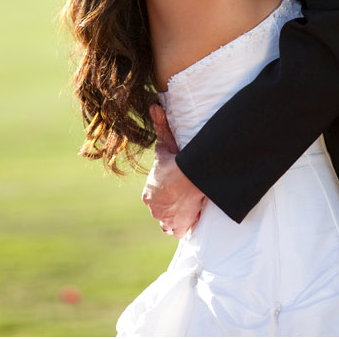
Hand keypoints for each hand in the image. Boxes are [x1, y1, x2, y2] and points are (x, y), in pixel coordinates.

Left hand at [142, 109, 205, 235]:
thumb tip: (153, 106)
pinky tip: (191, 219)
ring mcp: (165, 220)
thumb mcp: (167, 144)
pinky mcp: (178, 228)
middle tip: (183, 198)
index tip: (175, 190)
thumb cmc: (177, 163)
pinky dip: (183, 227)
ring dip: (176, 218)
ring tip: (187, 209)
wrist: (190, 179)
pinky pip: (178, 231)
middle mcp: (154, 210)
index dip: (165, 194)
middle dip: (171, 206)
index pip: (154, 198)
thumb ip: (160, 126)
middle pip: (162, 210)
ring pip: (168, 221)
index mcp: (148, 194)